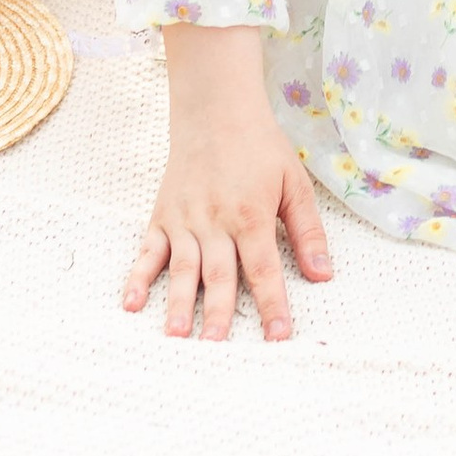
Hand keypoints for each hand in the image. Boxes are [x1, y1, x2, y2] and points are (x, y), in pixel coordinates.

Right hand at [125, 27, 333, 341]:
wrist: (216, 108)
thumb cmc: (260, 146)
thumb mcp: (294, 182)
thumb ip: (307, 230)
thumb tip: (323, 274)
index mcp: (251, 215)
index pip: (263, 269)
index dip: (272, 304)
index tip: (278, 336)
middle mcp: (215, 221)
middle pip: (218, 274)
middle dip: (218, 312)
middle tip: (216, 347)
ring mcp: (185, 219)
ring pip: (182, 268)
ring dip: (178, 303)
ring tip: (177, 335)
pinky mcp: (162, 215)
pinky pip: (148, 250)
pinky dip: (138, 277)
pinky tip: (132, 304)